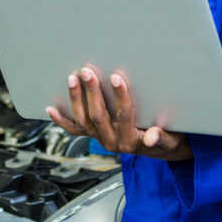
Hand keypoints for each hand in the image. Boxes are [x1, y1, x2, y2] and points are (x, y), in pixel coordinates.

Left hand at [47, 67, 191, 160]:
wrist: (158, 150)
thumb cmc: (166, 139)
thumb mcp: (171, 138)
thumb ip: (162, 137)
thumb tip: (153, 136)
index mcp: (131, 142)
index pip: (124, 116)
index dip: (120, 97)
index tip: (116, 78)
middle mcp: (112, 142)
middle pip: (98, 116)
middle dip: (92, 93)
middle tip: (88, 72)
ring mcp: (100, 139)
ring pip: (83, 120)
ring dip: (76, 99)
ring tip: (73, 79)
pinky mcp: (93, 136)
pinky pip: (74, 130)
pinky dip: (61, 120)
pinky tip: (50, 108)